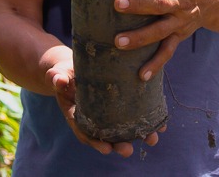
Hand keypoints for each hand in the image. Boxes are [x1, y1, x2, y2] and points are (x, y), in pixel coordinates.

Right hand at [46, 59, 160, 156]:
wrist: (73, 67)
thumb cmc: (64, 72)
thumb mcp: (58, 73)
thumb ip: (57, 77)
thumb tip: (58, 80)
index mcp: (78, 115)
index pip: (86, 132)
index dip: (96, 141)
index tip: (106, 149)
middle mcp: (95, 118)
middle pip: (107, 135)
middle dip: (119, 144)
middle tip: (128, 150)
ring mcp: (109, 113)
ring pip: (124, 128)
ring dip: (138, 135)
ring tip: (152, 139)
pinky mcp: (121, 104)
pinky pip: (134, 115)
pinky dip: (148, 120)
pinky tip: (161, 124)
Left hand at [114, 0, 218, 80]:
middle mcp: (180, 5)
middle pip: (157, 7)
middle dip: (137, 7)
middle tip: (117, 6)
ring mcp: (179, 23)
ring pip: (159, 32)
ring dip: (139, 38)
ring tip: (118, 43)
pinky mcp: (178, 37)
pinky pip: (166, 52)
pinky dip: (155, 65)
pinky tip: (139, 77)